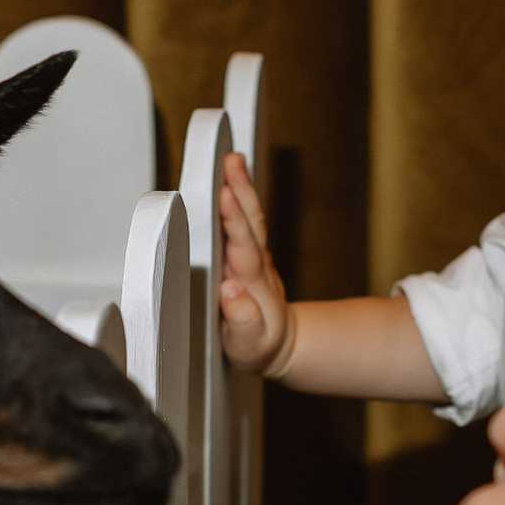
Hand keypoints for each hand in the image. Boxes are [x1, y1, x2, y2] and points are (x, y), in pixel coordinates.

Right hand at [216, 151, 293, 374]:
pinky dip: (241, 196)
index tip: (225, 197)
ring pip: (251, 218)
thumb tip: (229, 291)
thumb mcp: (248, 345)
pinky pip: (247, 220)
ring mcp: (255, 257)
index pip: (242, 248)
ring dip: (242, 187)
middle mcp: (255, 265)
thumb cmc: (258, 344)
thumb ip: (241, 321)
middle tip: (230, 162)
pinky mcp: (250, 254)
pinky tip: (234, 178)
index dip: (233, 222)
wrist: (280, 344)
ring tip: (233, 159)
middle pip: (249, 223)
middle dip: (240, 191)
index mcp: (251, 284)